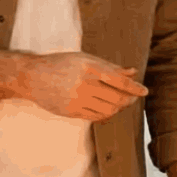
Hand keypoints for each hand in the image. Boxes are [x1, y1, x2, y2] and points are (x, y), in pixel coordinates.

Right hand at [24, 52, 147, 120]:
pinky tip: (108, 109)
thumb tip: (133, 72)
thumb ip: (110, 67)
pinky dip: (106, 114)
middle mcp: (83, 83)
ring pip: (108, 110)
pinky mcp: (71, 111)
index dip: (133, 88)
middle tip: (133, 98)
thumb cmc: (62, 64)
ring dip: (118, 108)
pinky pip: (96, 117)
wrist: (33, 77)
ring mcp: (76, 99)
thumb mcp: (85, 59)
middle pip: (116, 98)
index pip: (118, 80)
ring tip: (121, 103)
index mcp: (88, 66)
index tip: (144, 91)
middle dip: (128, 100)